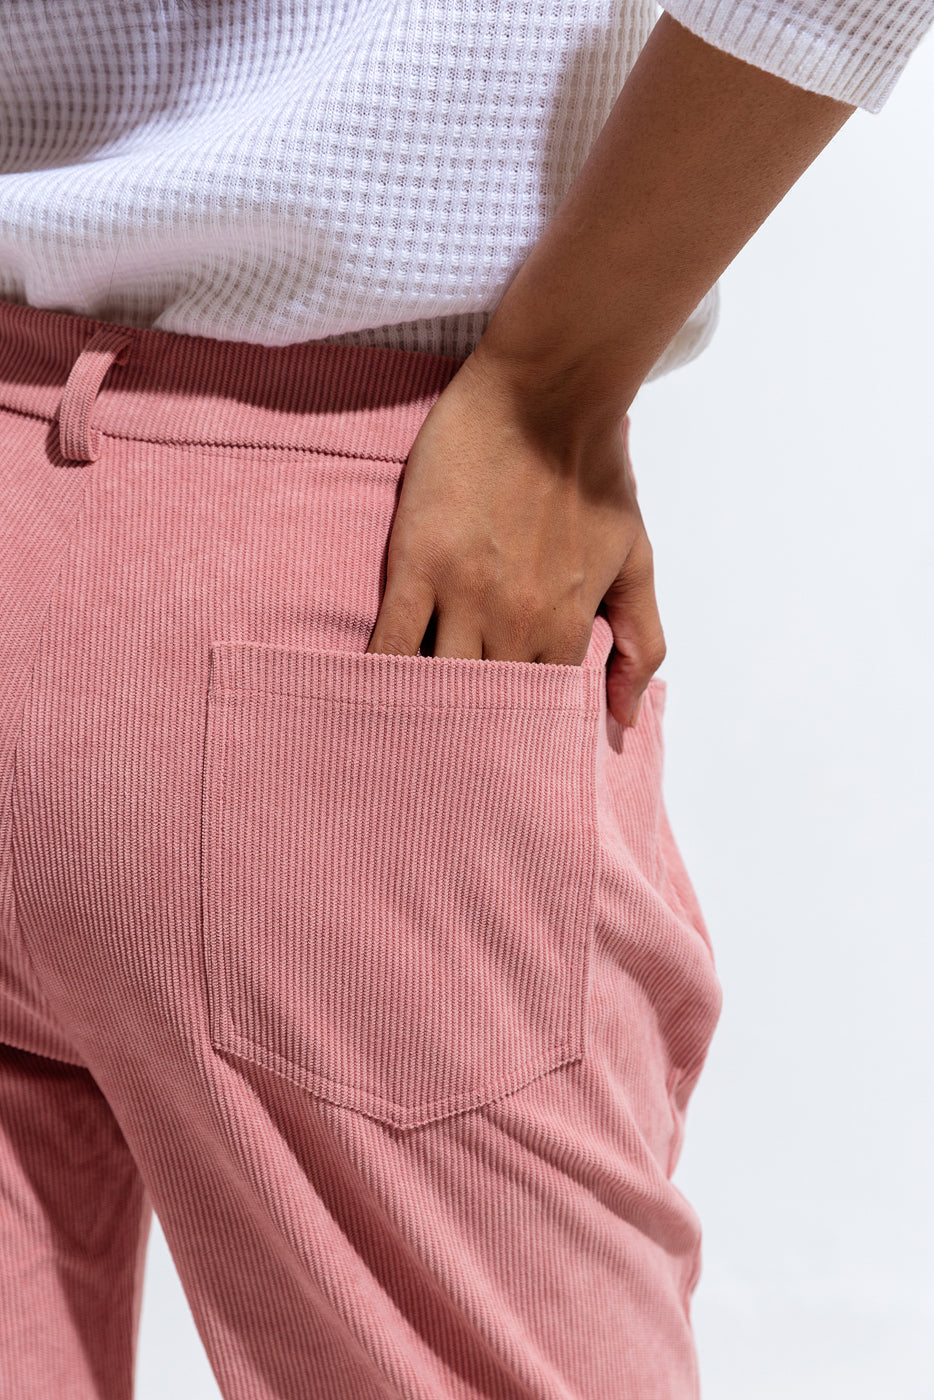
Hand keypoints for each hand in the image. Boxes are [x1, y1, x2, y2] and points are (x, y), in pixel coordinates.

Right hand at [365, 345, 665, 727]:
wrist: (549, 395)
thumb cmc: (595, 473)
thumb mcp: (637, 559)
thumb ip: (641, 640)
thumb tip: (621, 719)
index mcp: (566, 626)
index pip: (537, 706)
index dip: (519, 727)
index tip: (501, 747)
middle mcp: (515, 621)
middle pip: (484, 704)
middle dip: (468, 732)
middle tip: (448, 756)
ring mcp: (462, 593)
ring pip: (437, 679)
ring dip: (423, 710)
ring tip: (406, 735)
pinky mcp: (418, 561)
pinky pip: (391, 637)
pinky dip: (381, 673)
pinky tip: (369, 695)